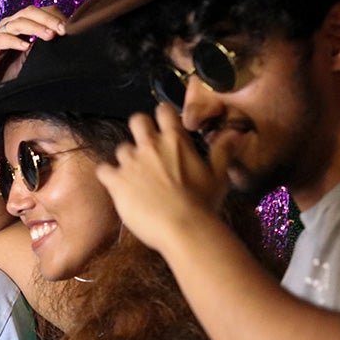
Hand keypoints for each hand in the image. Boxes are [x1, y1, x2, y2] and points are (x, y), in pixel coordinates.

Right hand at [0, 5, 66, 103]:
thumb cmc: (5, 76)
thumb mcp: (30, 61)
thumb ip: (44, 50)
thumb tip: (68, 44)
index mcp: (20, 28)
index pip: (39, 12)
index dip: (55, 17)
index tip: (71, 28)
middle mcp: (8, 28)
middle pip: (29, 12)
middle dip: (48, 19)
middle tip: (64, 30)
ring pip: (16, 23)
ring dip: (35, 27)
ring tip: (50, 36)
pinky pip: (0, 40)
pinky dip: (14, 41)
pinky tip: (26, 46)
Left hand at [95, 103, 232, 252]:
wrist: (182, 228)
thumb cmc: (203, 203)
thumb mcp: (218, 175)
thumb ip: (223, 151)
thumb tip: (235, 133)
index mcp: (175, 140)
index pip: (163, 111)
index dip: (163, 116)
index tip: (165, 126)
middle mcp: (150, 145)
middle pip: (137, 120)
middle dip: (140, 129)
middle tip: (146, 146)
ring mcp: (131, 162)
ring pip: (121, 148)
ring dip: (127, 158)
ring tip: (136, 175)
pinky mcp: (116, 181)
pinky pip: (104, 170)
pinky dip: (109, 176)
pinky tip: (117, 185)